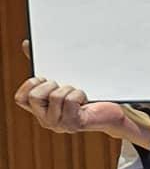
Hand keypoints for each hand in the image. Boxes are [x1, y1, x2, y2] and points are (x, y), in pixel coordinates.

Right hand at [15, 43, 149, 147]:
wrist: (110, 112)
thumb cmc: (86, 95)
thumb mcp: (63, 80)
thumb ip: (45, 65)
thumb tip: (27, 44)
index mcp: (40, 110)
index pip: (21, 98)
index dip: (30, 84)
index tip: (45, 78)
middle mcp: (47, 120)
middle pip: (35, 96)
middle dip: (51, 85)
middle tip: (65, 87)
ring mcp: (60, 124)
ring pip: (55, 96)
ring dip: (69, 89)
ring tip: (77, 94)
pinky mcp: (75, 124)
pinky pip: (71, 100)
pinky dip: (80, 94)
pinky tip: (85, 99)